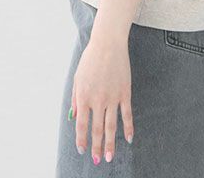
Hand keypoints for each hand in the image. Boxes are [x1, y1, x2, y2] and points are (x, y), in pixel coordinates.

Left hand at [70, 36, 134, 163]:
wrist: (108, 43)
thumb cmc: (90, 59)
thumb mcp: (77, 77)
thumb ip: (76, 98)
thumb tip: (74, 116)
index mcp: (84, 96)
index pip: (82, 125)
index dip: (82, 139)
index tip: (83, 150)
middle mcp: (98, 100)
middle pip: (97, 129)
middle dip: (96, 147)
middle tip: (97, 160)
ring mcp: (112, 97)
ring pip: (111, 126)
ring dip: (110, 143)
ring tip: (109, 157)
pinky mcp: (124, 92)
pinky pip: (127, 114)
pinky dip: (128, 128)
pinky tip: (129, 138)